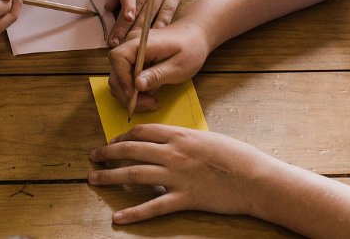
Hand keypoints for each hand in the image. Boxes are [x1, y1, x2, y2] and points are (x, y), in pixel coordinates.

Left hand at [88, 124, 283, 223]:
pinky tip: (117, 218)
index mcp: (181, 135)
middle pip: (131, 149)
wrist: (255, 178)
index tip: (114, 141)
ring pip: (134, 174)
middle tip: (94, 157)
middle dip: (108, 152)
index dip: (123, 136)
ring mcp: (177, 176)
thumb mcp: (209, 139)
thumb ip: (186, 140)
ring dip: (110, 176)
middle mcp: (174, 153)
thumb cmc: (238, 157)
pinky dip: (133, 213)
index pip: (142, 132)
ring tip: (94, 179)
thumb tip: (171, 141)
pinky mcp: (184, 198)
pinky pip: (153, 206)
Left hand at [107, 0, 185, 46]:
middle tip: (116, 43)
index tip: (125, 17)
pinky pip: (167, 14)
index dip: (128, 4)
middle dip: (126, 27)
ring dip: (140, 32)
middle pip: (139, 7)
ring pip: (152, 13)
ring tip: (130, 47)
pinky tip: (152, 39)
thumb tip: (108, 9)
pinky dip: (159, 27)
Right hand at [108, 22, 209, 110]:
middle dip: (127, 93)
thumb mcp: (179, 65)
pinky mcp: (134, 61)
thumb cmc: (191, 48)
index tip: (134, 95)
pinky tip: (150, 96)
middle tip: (149, 104)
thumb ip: (157, 75)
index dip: (122, 79)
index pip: (118, 58)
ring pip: (119, 79)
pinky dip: (134, 91)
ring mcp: (131, 53)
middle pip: (115, 71)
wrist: (195, 36)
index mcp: (141, 42)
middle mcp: (131, 45)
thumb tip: (137, 85)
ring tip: (151, 102)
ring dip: (130, 95)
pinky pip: (127, 79)